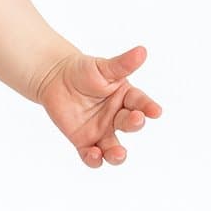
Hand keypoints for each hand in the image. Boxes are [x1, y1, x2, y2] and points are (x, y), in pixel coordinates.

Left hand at [33, 47, 162, 167]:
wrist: (55, 79)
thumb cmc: (83, 71)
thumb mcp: (102, 67)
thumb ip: (121, 64)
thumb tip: (141, 51)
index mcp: (125, 97)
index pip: (140, 103)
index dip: (148, 107)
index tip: (156, 111)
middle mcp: (117, 116)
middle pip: (130, 124)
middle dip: (134, 124)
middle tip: (135, 119)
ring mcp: (101, 130)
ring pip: (114, 148)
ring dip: (118, 154)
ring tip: (118, 154)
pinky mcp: (84, 141)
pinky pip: (91, 155)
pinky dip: (94, 159)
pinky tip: (94, 154)